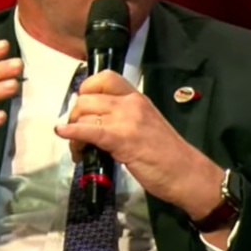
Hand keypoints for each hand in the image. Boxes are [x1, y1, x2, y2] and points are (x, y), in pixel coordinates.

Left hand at [56, 71, 223, 221]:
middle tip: (77, 135)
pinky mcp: (121, 139)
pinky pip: (88, 130)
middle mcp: (131, 103)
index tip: (83, 108)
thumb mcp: (146, 126)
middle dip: (75, 115)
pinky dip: (71, 132)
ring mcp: (126, 119)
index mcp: (137, 98)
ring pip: (84, 113)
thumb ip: (124, 120)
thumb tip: (96, 124)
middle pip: (88, 97)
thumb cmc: (168, 155)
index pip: (105, 78)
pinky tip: (63, 134)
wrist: (187, 173)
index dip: (87, 89)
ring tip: (79, 150)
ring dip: (73, 132)